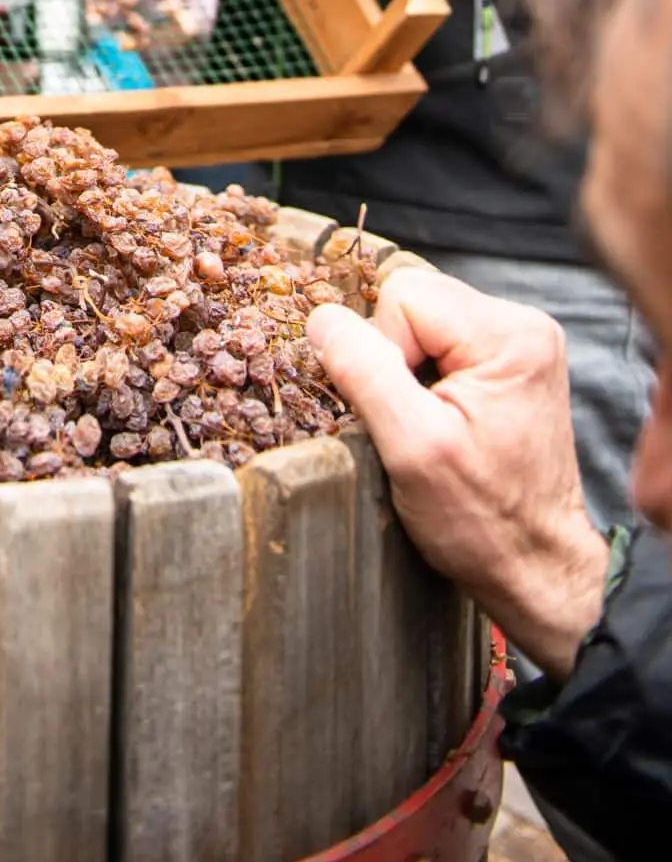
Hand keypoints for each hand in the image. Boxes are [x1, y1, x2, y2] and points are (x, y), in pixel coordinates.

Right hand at [308, 271, 609, 679]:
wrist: (538, 567)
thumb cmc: (483, 521)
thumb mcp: (411, 448)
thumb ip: (364, 371)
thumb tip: (323, 319)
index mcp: (510, 335)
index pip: (404, 294)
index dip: (382, 350)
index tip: (405, 411)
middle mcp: (523, 324)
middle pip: (414, 299)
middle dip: (395, 356)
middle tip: (415, 419)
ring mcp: (521, 342)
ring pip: (423, 319)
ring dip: (408, 367)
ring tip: (430, 421)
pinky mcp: (512, 362)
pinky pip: (441, 339)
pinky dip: (426, 375)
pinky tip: (443, 417)